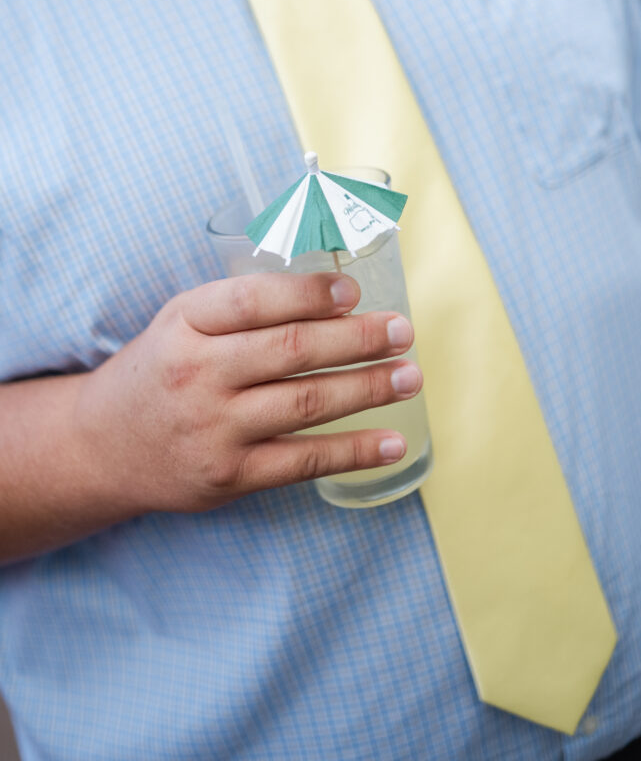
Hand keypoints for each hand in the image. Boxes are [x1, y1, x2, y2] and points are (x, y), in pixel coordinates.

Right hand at [76, 272, 421, 513]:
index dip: (309, 294)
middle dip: (357, 339)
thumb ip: (242, 306)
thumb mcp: (181, 322)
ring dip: (368, 388)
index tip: (354, 291)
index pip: (253, 300)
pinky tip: (392, 441)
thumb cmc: (161, 370)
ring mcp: (213, 429)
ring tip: (409, 375)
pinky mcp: (229, 477)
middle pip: (290, 350)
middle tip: (402, 331)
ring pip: (305, 403)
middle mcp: (196, 374)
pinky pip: (303, 461)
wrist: (103, 446)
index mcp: (184, 323)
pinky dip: (354, 451)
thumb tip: (336, 295)